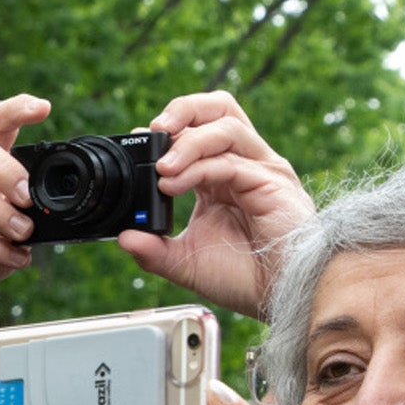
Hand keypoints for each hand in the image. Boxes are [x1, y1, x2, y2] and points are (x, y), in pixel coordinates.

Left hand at [118, 91, 312, 318]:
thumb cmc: (245, 277)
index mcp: (223, 174)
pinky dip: (198, 168)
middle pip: (219, 107)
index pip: (198, 128)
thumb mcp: (186, 263)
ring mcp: (261, 169)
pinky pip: (231, 161)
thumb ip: (154, 250)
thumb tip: (124, 238)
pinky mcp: (272, 182)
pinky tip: (174, 184)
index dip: (168, 128)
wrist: (279, 296)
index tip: (137, 143)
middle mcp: (245, 163)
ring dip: (186, 142)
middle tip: (152, 131)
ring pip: (226, 126)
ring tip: (160, 169)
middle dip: (183, 109)